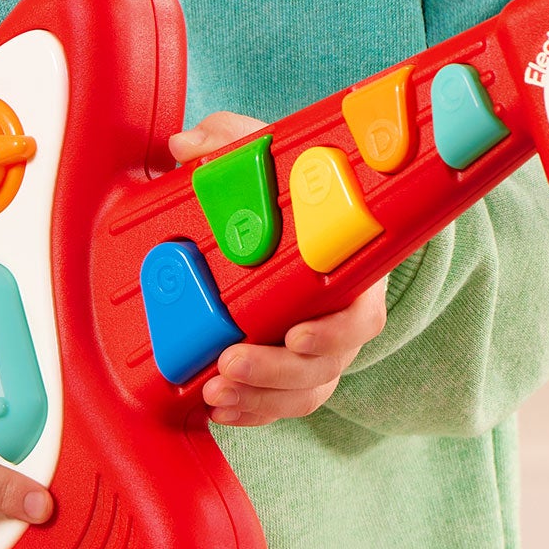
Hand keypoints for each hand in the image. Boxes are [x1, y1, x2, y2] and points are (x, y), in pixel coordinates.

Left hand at [168, 111, 389, 426]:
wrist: (292, 209)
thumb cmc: (287, 182)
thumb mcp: (263, 150)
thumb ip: (228, 140)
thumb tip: (187, 145)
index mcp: (350, 265)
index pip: (362, 310)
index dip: (335, 330)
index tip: (296, 334)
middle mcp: (343, 311)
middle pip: (328, 360)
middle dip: (277, 371)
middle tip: (229, 363)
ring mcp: (322, 343)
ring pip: (306, 388)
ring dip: (261, 397)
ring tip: (216, 392)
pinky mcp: (295, 363)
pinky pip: (284, 400)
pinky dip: (253, 408)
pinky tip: (220, 406)